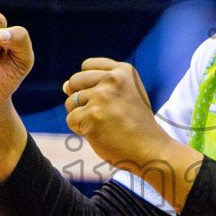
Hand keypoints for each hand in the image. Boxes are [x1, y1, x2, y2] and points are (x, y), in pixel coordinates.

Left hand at [63, 58, 203, 209]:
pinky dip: (81, 130)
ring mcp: (102, 96)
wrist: (150, 149)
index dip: (87, 83)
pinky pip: (71, 120)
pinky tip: (100, 133)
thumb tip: (65, 86)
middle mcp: (113, 79)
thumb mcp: (125, 95)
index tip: (104, 99)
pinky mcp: (92, 115)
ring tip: (104, 125)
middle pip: (75, 81)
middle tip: (103, 114)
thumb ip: (98, 85)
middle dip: (81, 99)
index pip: (87, 65)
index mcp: (123, 71)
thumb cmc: (135, 125)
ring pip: (70, 102)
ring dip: (81, 116)